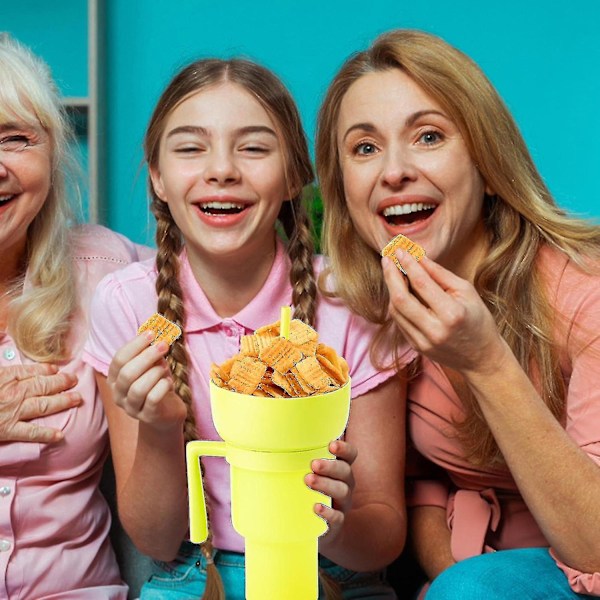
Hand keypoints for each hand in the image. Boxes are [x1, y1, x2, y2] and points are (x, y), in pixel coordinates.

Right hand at [0, 363, 79, 442]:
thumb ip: (1, 362)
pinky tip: (60, 435)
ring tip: (77, 399)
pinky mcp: (7, 430)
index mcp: (6, 376)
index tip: (56, 369)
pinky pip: (31, 432)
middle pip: (43, 385)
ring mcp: (13, 411)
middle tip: (75, 380)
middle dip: (62, 382)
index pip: (31, 371)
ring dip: (63, 401)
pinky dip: (46, 434)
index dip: (46, 369)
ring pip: (44, 405)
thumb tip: (7, 347)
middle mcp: (14, 393)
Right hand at [107, 331, 186, 429]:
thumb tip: (155, 331)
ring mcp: (131, 408)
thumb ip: (150, 351)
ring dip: (155, 373)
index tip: (152, 333)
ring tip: (165, 368)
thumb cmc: (157, 384)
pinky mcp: (147, 416)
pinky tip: (169, 382)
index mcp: (115, 379)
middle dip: (147, 356)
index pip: (119, 359)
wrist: (166, 413)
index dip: (135, 344)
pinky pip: (153, 399)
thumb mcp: (152, 365)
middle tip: (163, 345)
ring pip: (138, 388)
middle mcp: (118, 394)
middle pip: (127, 373)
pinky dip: (163, 386)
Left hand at [305, 440, 356, 541]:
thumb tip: (278, 432)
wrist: (322, 530)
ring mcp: (342, 505)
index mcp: (340, 470)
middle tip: (313, 464)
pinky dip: (328, 512)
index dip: (344, 449)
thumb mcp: (312, 474)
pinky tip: (316, 507)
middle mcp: (345, 485)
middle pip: (345, 472)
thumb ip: (303, 457)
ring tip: (308, 480)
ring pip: (342, 492)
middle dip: (330, 466)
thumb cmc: (312, 493)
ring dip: (326, 485)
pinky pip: (337, 518)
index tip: (331, 444)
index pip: (350, 455)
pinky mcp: (336, 525)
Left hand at [382, 252, 507, 375]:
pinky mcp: (416, 346)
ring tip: (392, 271)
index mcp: (451, 314)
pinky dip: (396, 303)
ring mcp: (423, 341)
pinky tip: (398, 290)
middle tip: (386, 257)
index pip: (422, 284)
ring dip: (391, 288)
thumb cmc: (478, 320)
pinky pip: (399, 321)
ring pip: (396, 311)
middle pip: (401, 299)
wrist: (481, 358)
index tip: (399, 249)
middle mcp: (434, 330)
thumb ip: (440, 274)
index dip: (408, 264)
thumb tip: (418, 257)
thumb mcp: (466, 292)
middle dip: (390, 275)